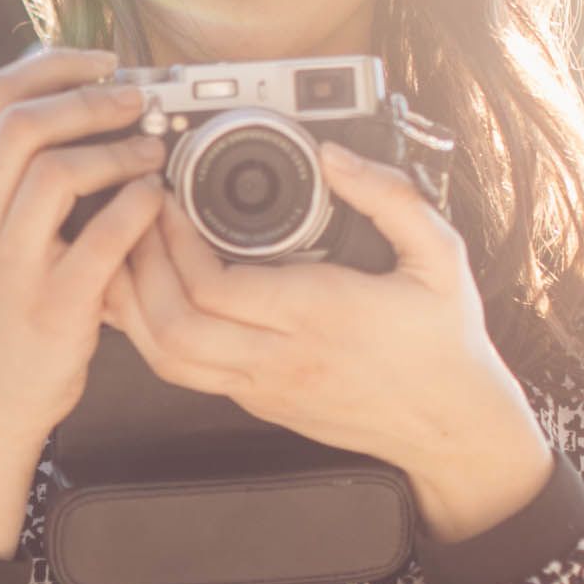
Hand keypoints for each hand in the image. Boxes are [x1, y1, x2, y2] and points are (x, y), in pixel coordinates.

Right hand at [0, 48, 170, 555]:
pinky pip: (102, 240)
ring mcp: (10, 267)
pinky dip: (138, 208)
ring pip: (55, 174)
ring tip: (154, 150)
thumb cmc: (4, 304)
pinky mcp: (53, 307)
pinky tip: (158, 199)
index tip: (102, 61)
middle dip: (89, 99)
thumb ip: (13, 172)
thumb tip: (68, 95)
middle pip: (22, 124)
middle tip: (138, 99)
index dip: (53, 64)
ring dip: (116, 150)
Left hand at [108, 139, 552, 541]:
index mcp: (320, 315)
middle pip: (173, 324)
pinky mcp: (257, 401)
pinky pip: (184, 371)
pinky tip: (149, 293)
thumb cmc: (446, 342)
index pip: (215, 288)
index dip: (174, 242)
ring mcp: (262, 386)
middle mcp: (281, 357)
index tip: (169, 200)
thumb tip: (336, 155)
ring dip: (135, 303)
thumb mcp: (440, 255)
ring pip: (166, 357)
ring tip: (130, 251)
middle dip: (139, 266)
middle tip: (136, 217)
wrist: (452, 428)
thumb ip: (390, 196)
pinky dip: (152, 332)